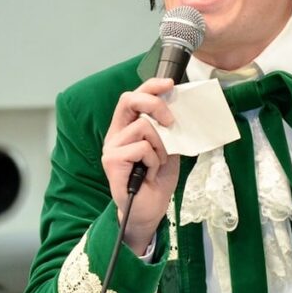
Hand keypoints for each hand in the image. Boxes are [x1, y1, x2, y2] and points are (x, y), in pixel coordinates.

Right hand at [101, 78, 179, 253]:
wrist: (149, 209)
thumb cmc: (158, 179)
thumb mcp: (168, 148)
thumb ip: (168, 131)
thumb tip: (180, 110)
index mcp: (127, 128)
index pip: (133, 98)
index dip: (150, 86)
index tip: (170, 83)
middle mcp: (116, 134)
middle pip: (129, 100)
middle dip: (156, 105)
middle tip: (171, 122)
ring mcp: (111, 147)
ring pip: (144, 127)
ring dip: (161, 145)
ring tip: (159, 163)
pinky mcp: (112, 161)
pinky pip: (142, 148)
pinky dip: (154, 160)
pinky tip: (151, 173)